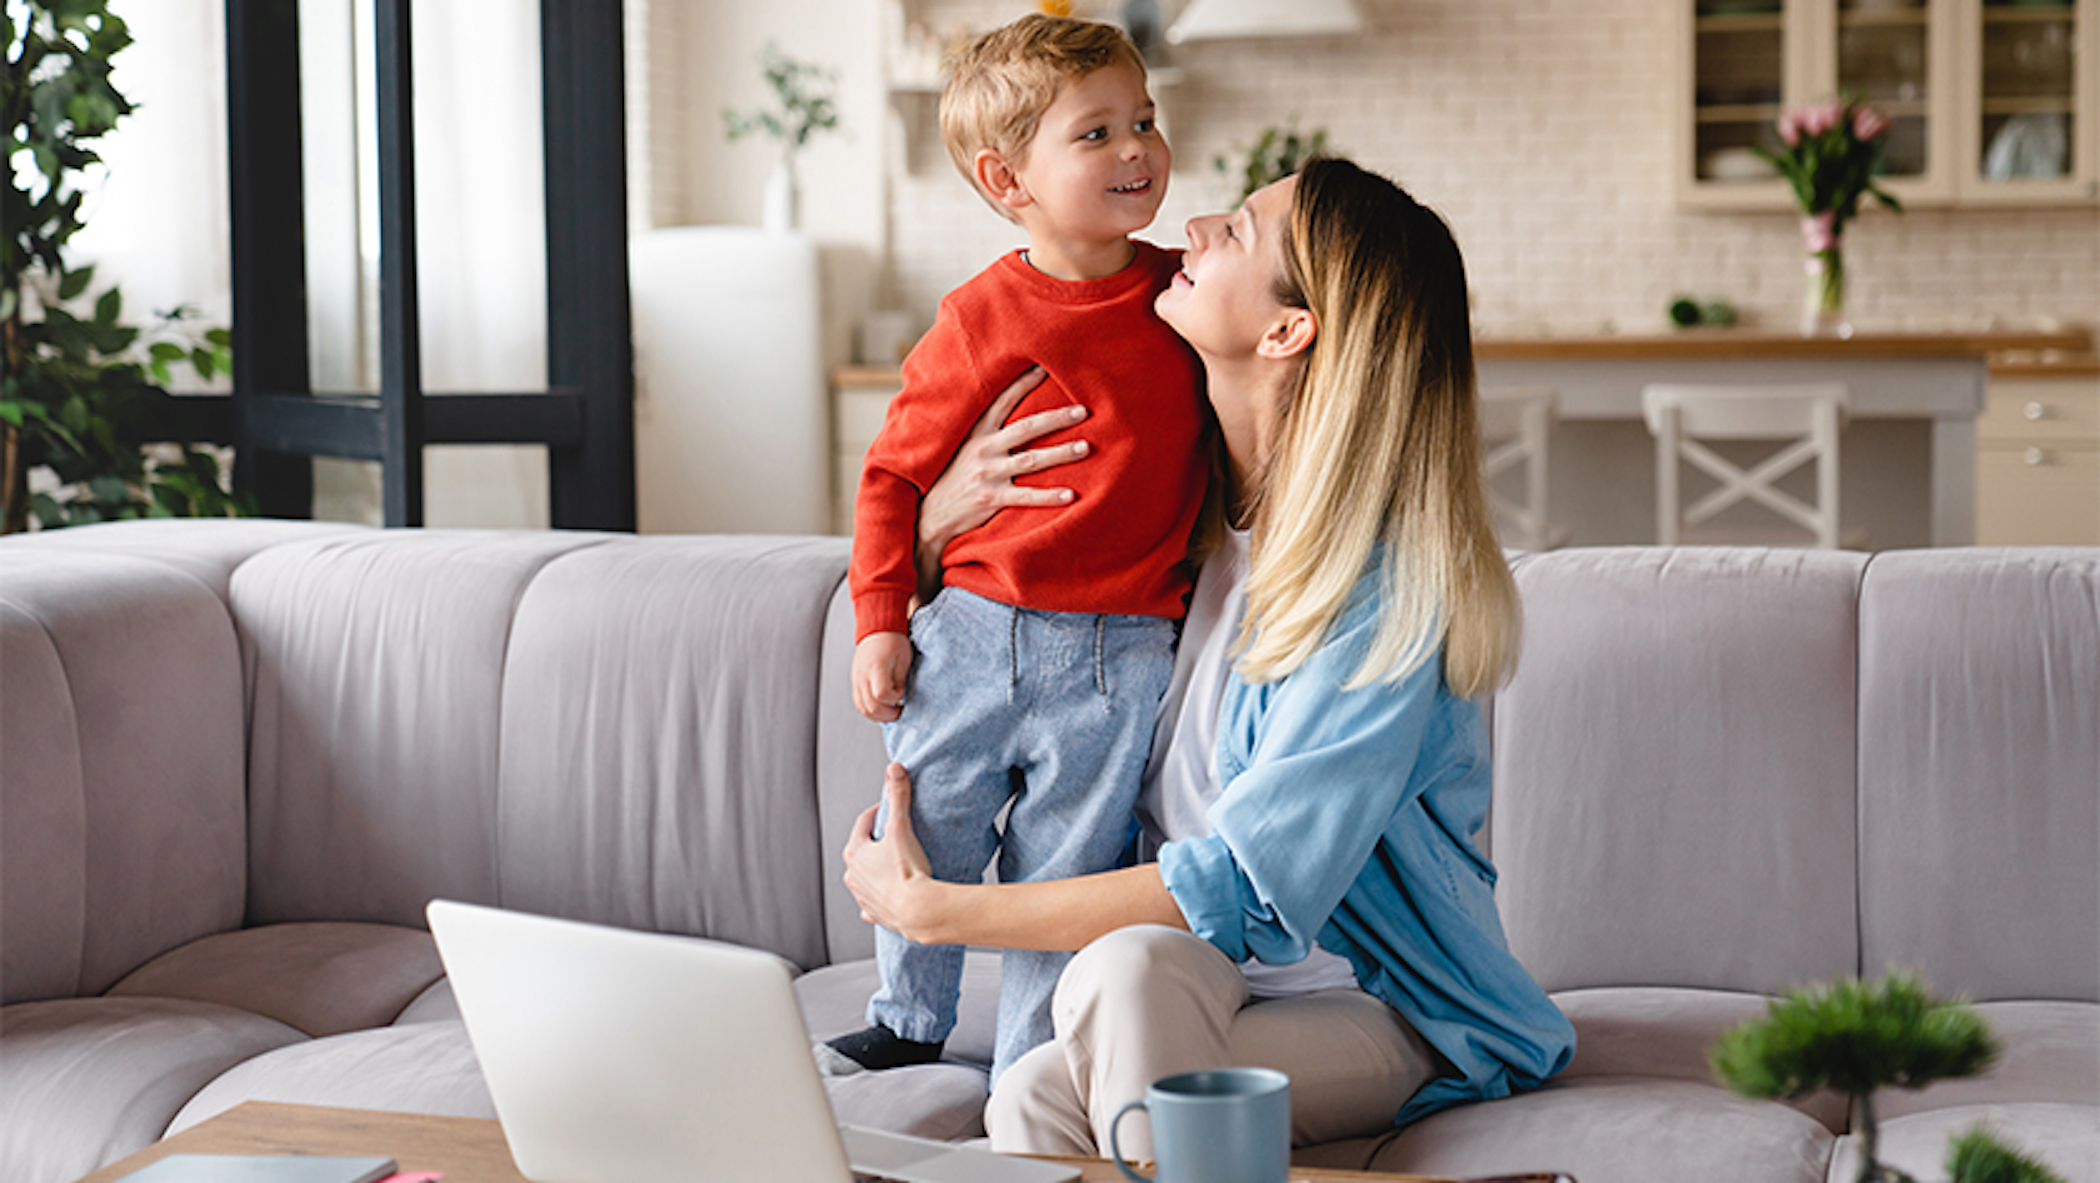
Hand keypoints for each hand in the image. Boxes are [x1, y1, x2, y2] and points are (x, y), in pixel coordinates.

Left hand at [843, 763, 939, 939]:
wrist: (919, 910)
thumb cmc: (908, 871)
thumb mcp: (902, 827)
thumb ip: (898, 797)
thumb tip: (893, 769)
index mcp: (854, 852)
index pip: (864, 822)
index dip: (879, 812)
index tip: (891, 809)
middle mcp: (852, 875)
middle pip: (862, 849)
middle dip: (877, 841)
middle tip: (896, 835)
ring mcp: (861, 896)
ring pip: (865, 876)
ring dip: (876, 868)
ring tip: (896, 863)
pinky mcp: (874, 913)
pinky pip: (872, 902)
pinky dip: (879, 897)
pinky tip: (890, 894)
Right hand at [852, 632, 912, 722]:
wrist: (877, 630)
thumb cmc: (892, 641)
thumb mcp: (903, 659)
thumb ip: (900, 681)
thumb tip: (898, 698)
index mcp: (875, 668)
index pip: (881, 694)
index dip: (893, 699)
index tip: (901, 694)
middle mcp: (862, 676)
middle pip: (870, 706)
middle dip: (887, 714)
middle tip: (899, 711)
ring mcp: (857, 680)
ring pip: (862, 708)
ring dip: (878, 716)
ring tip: (890, 712)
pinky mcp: (856, 682)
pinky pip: (859, 703)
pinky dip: (870, 711)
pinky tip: (881, 710)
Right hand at [915, 366, 1093, 598]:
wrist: (928, 515)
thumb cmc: (951, 476)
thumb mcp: (960, 446)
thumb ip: (984, 429)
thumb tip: (1008, 407)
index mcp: (976, 431)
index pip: (1003, 400)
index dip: (1024, 383)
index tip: (1047, 367)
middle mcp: (983, 449)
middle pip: (1026, 428)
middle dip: (1056, 418)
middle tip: (1083, 411)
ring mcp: (988, 474)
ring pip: (1031, 460)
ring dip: (1061, 453)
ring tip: (1085, 447)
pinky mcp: (991, 499)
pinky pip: (1026, 496)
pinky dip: (1049, 496)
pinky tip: (1071, 494)